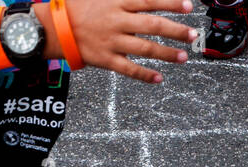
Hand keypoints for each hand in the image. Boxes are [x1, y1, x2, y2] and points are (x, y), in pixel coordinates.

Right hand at [64, 0, 197, 82]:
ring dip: (167, 53)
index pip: (149, 1)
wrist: (54, 27)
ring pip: (145, 48)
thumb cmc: (77, 7)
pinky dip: (145, 75)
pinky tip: (159, 78)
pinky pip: (129, 69)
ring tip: (184, 57)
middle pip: (152, 25)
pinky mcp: (106, 59)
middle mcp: (117, 21)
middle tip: (193, 35)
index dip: (170, 3)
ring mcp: (112, 41)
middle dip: (176, 30)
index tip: (188, 6)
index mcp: (116, 2)